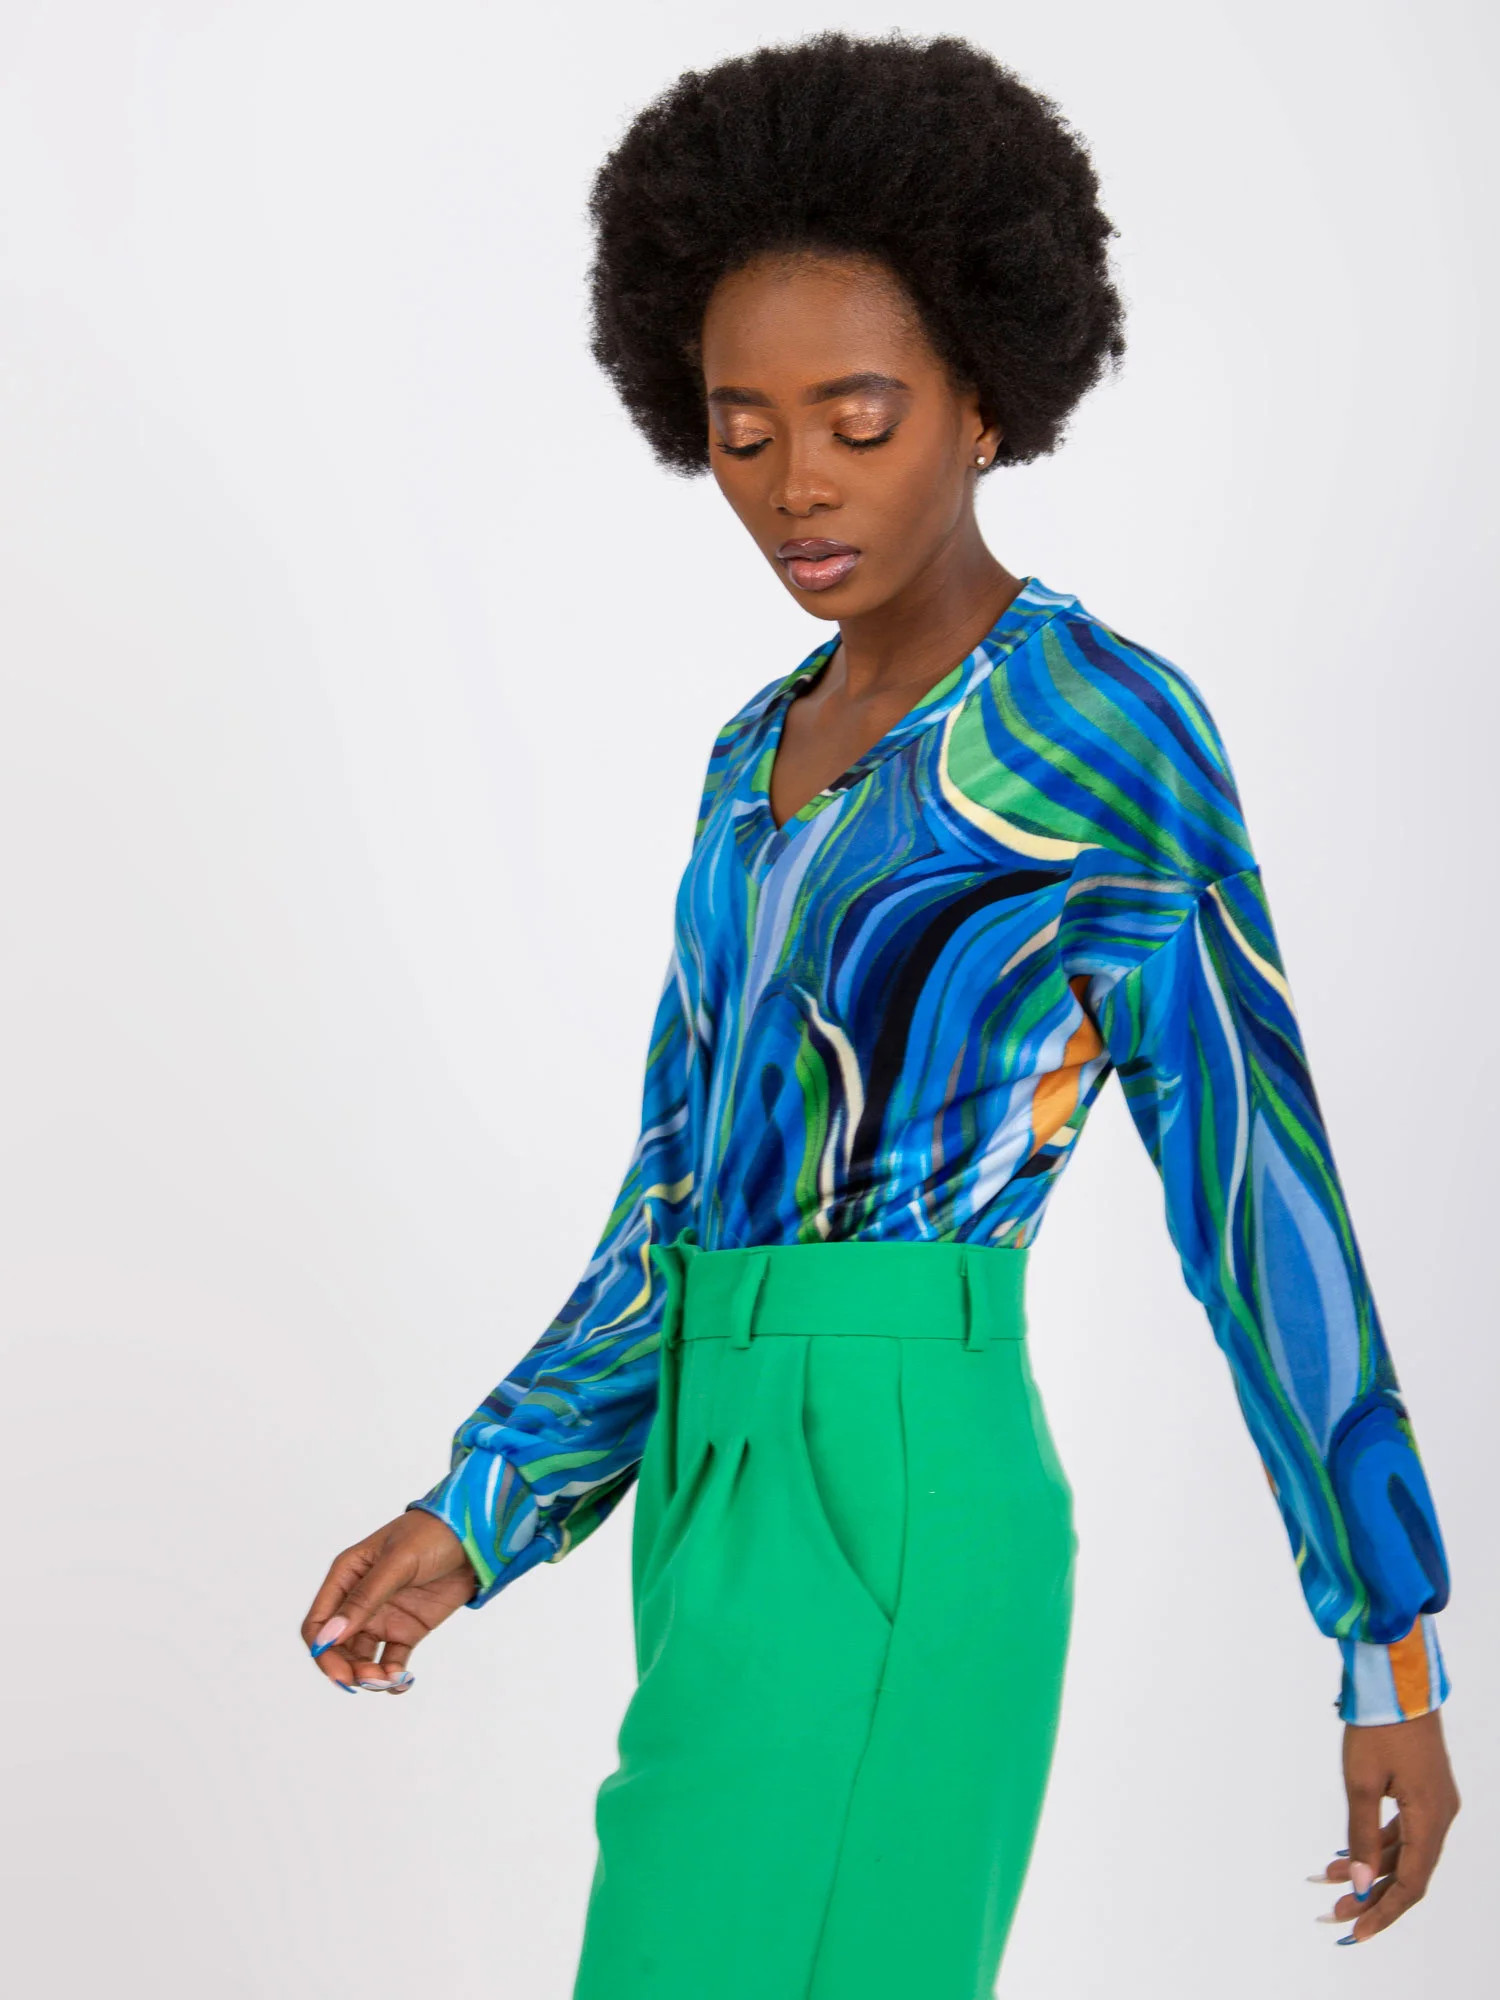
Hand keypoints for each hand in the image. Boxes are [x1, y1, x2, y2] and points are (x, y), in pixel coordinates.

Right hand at [300, 1508, 478, 1693]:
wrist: (476, 1536)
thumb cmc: (431, 1535)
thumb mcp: (397, 1563)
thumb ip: (365, 1598)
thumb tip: (329, 1636)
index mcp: (346, 1576)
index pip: (319, 1623)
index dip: (323, 1651)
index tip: (340, 1673)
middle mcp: (359, 1600)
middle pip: (338, 1647)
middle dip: (348, 1669)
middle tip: (370, 1680)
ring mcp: (383, 1616)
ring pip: (363, 1658)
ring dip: (370, 1676)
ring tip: (388, 1680)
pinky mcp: (408, 1629)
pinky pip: (392, 1661)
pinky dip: (393, 1676)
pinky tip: (402, 1682)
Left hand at [1308, 1708, 1460, 1942]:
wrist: (1396, 1678)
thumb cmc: (1378, 1725)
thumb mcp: (1362, 1783)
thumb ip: (1362, 1838)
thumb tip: (1360, 1885)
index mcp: (1432, 1817)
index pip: (1412, 1884)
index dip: (1384, 1912)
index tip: (1355, 1931)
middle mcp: (1441, 1814)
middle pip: (1410, 1872)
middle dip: (1372, 1895)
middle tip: (1335, 1913)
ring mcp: (1435, 1801)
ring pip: (1406, 1852)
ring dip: (1371, 1870)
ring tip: (1330, 1885)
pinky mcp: (1424, 1789)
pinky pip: (1405, 1830)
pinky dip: (1378, 1845)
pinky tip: (1349, 1856)